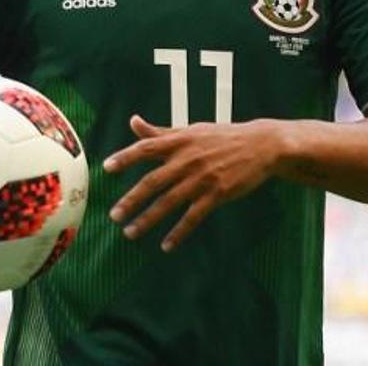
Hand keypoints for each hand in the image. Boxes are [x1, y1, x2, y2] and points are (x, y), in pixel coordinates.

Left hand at [103, 115, 281, 252]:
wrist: (261, 145)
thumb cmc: (222, 136)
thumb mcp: (192, 130)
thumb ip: (161, 132)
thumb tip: (133, 122)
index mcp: (180, 141)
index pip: (147, 147)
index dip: (126, 157)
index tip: (107, 168)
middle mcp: (188, 159)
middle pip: (154, 181)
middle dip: (132, 199)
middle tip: (114, 215)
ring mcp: (203, 178)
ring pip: (170, 202)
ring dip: (148, 219)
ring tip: (130, 233)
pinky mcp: (218, 194)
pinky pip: (193, 217)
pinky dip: (179, 232)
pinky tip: (166, 245)